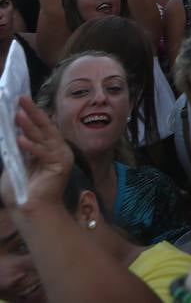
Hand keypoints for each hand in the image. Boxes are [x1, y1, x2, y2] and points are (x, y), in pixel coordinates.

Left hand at [0, 98, 72, 214]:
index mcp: (49, 147)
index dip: (30, 113)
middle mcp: (58, 148)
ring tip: (17, 114)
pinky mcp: (59, 165)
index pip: (40, 126)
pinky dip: (31, 146)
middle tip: (20, 98)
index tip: (20, 100)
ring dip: (29, 125)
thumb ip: (16, 148)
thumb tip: (10, 131)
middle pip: (44, 126)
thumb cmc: (22, 190)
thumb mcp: (15, 163)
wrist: (30, 210)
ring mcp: (61, 156)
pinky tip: (19, 139)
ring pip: (43, 136)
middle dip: (32, 111)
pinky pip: (43, 152)